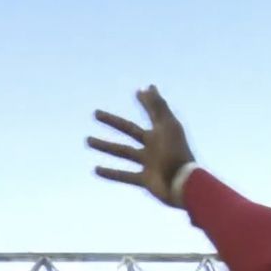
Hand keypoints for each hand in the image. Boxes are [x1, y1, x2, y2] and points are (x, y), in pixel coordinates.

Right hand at [87, 86, 195, 206]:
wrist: (183, 183)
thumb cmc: (175, 152)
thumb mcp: (167, 126)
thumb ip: (157, 107)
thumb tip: (148, 87)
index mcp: (162, 131)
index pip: (151, 112)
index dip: (146, 101)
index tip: (138, 90)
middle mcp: (154, 146)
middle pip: (129, 130)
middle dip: (112, 121)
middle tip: (95, 113)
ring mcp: (149, 163)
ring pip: (123, 152)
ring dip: (105, 146)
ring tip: (88, 140)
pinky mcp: (146, 180)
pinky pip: (125, 176)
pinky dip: (111, 173)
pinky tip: (96, 169)